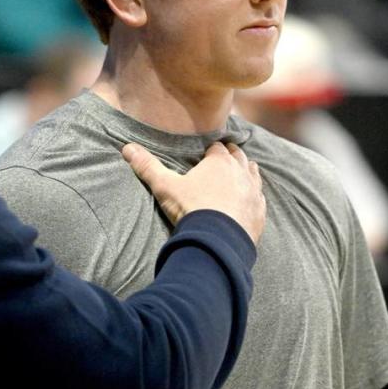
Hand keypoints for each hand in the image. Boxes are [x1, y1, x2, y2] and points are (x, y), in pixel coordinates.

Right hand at [122, 142, 264, 243]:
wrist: (217, 242)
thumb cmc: (192, 209)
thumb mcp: (165, 187)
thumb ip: (148, 166)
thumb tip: (127, 148)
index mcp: (220, 161)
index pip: (217, 147)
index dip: (211, 150)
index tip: (205, 154)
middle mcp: (241, 172)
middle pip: (239, 156)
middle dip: (231, 156)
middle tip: (222, 161)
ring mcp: (254, 192)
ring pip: (254, 174)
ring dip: (247, 172)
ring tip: (239, 174)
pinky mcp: (259, 212)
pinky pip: (260, 199)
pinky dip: (254, 197)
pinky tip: (249, 201)